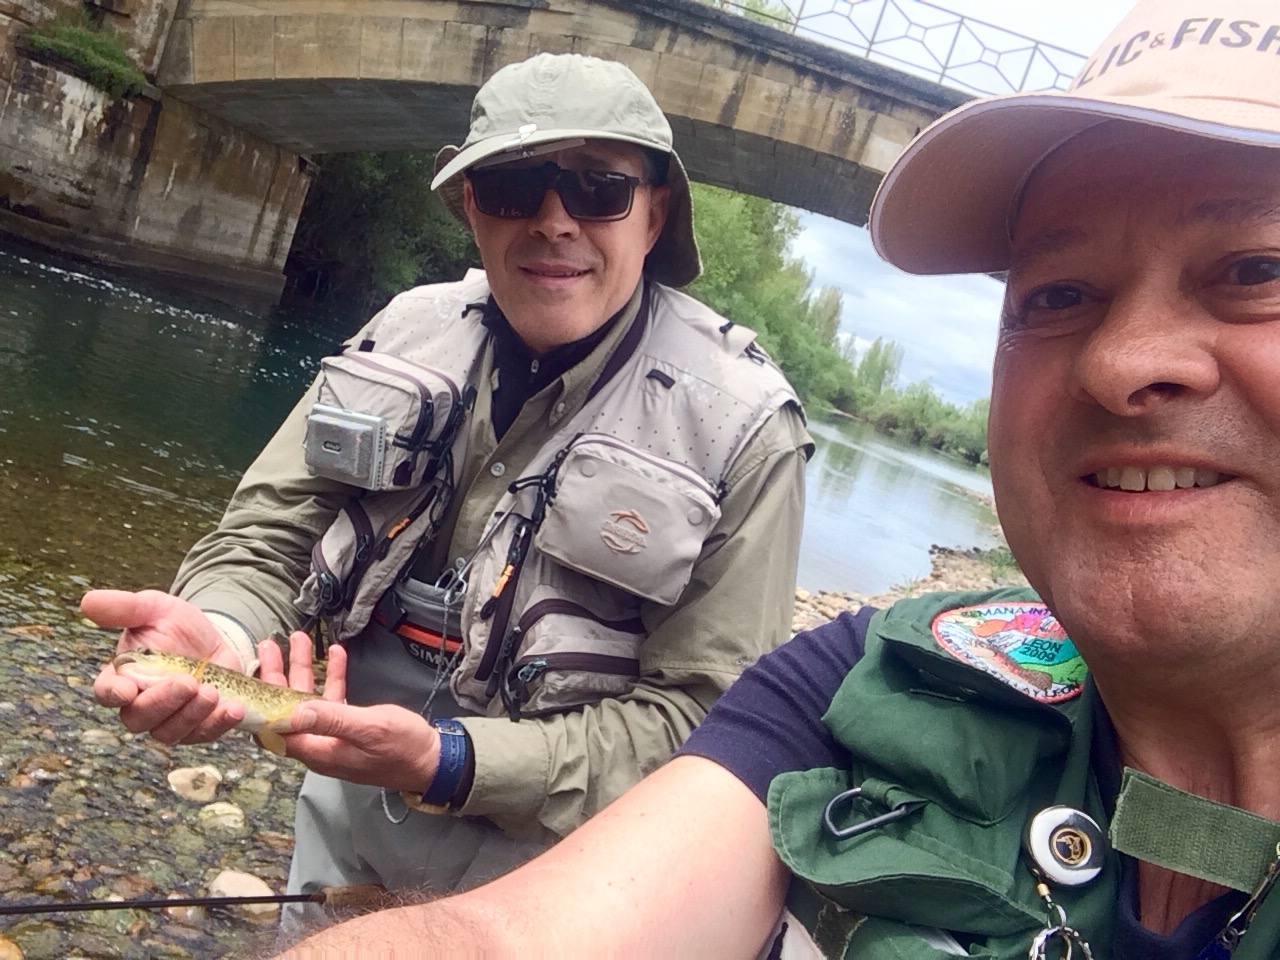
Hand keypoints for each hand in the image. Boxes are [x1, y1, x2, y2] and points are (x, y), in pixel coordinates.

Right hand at [83, 589, 246, 743]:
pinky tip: (234, 709)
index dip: (114, 693)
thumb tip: (88, 601)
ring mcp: (168, 720)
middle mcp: (139, 704)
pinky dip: (219, 724)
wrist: (212, 638)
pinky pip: (204, 735)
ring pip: (170, 732)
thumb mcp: (154, 608)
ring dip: (192, 715)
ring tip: (212, 692)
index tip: (128, 689)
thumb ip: (124, 607)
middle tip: (189, 682)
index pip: (106, 692)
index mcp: (122, 677)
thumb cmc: (175, 624)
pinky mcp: (197, 726)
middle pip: (139, 718)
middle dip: (163, 702)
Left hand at [261, 636, 439, 791]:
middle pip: (288, 708)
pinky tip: (336, 655)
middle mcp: (320, 744)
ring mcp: (334, 735)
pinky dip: (332, 677)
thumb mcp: (369, 729)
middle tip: (271, 645)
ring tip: (300, 640)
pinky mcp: (350, 728)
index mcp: (318, 750)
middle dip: (278, 675)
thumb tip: (293, 712)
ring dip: (304, 670)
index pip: (275, 728)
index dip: (261, 702)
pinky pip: (333, 700)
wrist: (433, 759)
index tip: (254, 673)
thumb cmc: (404, 747)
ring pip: (309, 700)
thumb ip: (332, 719)